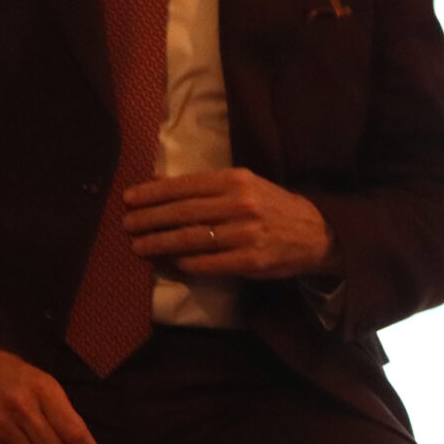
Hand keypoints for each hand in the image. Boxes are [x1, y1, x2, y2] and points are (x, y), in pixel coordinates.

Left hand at [123, 168, 337, 279]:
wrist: (318, 233)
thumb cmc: (272, 206)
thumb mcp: (243, 185)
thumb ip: (203, 185)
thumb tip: (156, 181)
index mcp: (235, 180)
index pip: (183, 186)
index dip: (152, 194)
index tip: (128, 199)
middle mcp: (239, 204)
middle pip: (182, 213)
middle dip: (148, 219)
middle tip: (125, 225)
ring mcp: (246, 234)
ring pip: (190, 239)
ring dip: (158, 243)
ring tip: (137, 246)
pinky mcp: (251, 261)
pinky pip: (206, 263)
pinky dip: (183, 263)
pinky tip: (167, 262)